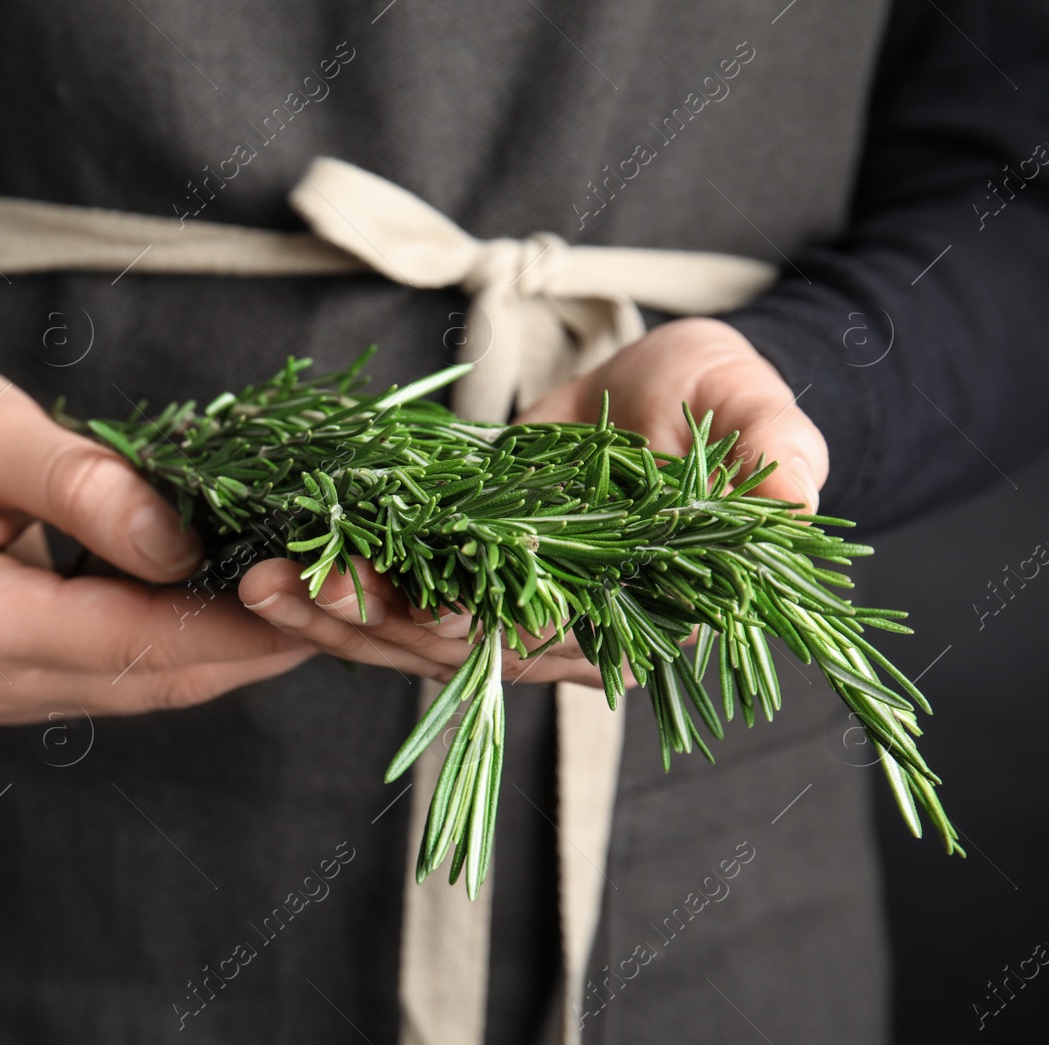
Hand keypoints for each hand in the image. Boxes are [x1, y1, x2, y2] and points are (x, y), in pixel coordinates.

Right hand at [0, 333, 313, 725]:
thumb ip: (86, 490)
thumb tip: (186, 548)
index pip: (133, 640)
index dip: (237, 622)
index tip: (325, 595)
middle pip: (150, 678)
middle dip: (253, 646)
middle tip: (349, 606)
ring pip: (143, 681)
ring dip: (229, 646)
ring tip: (316, 602)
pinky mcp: (10, 667)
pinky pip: (119, 665)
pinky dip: (184, 635)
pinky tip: (241, 598)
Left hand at [239, 318, 820, 688]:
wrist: (665, 394)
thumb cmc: (718, 401)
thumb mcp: (749, 408)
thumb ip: (770, 450)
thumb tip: (795, 496)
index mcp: (634, 613)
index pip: (548, 639)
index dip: (481, 628)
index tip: (413, 607)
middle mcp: (557, 627)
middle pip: (454, 647)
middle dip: (370, 623)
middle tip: (284, 588)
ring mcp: (498, 602)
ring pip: (404, 631)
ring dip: (328, 611)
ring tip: (254, 580)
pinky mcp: (453, 565)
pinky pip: (385, 586)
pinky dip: (330, 577)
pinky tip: (268, 562)